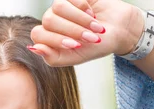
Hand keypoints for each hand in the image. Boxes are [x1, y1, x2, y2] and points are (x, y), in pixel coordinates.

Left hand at [29, 0, 143, 66]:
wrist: (119, 31)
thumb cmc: (97, 47)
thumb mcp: (76, 58)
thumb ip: (53, 58)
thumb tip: (33, 48)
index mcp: (48, 38)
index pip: (38, 35)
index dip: (56, 40)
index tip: (78, 45)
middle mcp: (51, 21)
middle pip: (49, 20)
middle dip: (72, 30)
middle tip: (90, 38)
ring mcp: (60, 7)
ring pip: (58, 6)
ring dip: (80, 19)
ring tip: (95, 27)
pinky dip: (83, 7)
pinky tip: (92, 13)